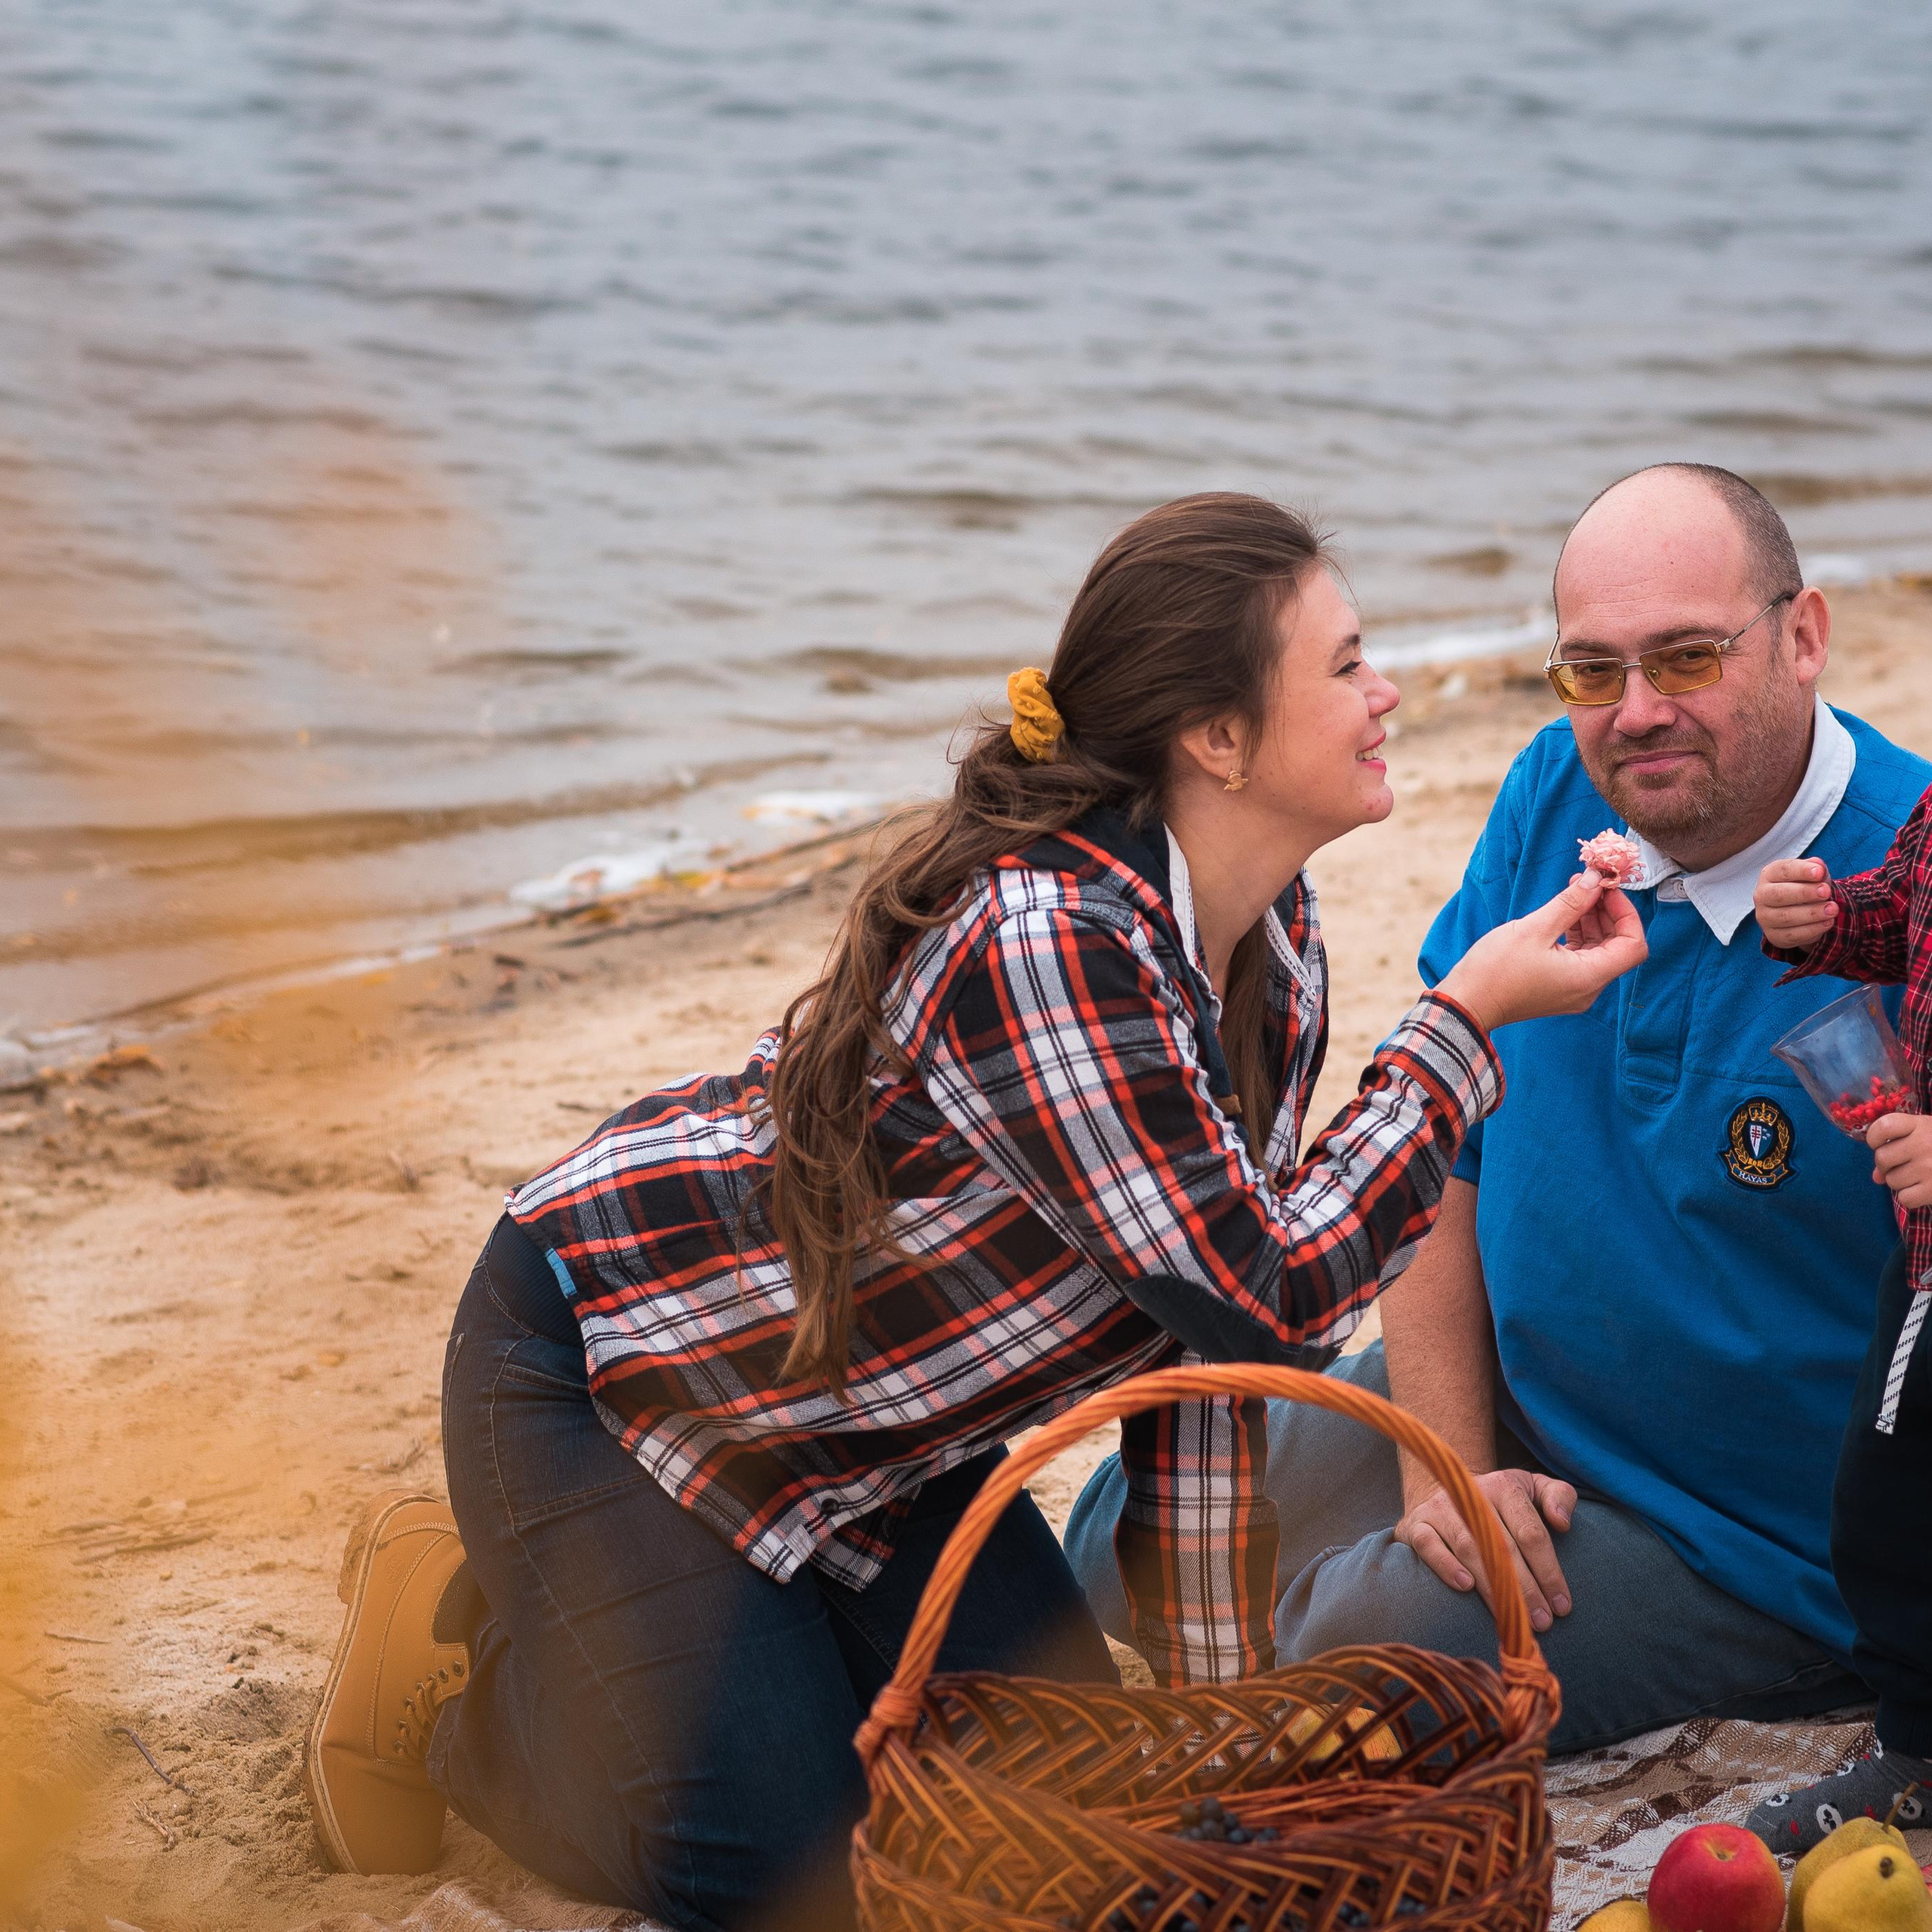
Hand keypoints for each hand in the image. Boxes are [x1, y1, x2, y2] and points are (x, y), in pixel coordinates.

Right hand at [1395, 1467, 1577, 1632]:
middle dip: (1525, 1588)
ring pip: (1469, 1547)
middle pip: (1502, 1545)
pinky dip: (1445, 1565)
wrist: (1448, 1489)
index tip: (1562, 1605)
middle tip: (1542, 1622)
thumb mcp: (1534, 1489)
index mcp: (1505, 1486)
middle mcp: (1471, 1493)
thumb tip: (1562, 1522)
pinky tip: (1465, 1586)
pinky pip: (1427, 1544)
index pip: (1531, 1532)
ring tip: (1510, 1616)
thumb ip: (1560, 1497)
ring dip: (1491, 1586)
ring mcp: (1440, 1508)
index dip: (1549, 1571)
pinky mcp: (1415, 1523)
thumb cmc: (1501, 1502)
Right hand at [1435, 872, 1646, 1031]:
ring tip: (1575, 891)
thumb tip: (1595, 879)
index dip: (1626, 913)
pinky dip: (1578, 934)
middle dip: (1608, 912)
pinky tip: (1564, 913)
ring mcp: (1575, 990)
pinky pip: (1581, 958)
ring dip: (1592, 920)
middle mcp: (1588, 988)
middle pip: (1618, 946)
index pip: (1633, 945)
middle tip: (1591, 883)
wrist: (1466, 1003)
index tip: (1607, 890)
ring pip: (1599, 951)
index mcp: (1588, 977)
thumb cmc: (1495, 970)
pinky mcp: (1560, 988)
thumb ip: (1571, 903)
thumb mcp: (1534, 929)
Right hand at [1754, 857, 1836, 950]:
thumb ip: (1817, 868)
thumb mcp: (1812, 874)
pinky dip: (1812, 930)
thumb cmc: (1805, 886)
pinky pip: (1791, 935)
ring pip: (1785, 917)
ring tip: (1833, 909)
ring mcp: (1765, 917)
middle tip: (1826, 892)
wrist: (1800, 910)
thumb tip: (1819, 866)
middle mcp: (1762, 895)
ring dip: (1812, 913)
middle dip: (1804, 893)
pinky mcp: (1773, 935)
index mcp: (1769, 875)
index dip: (1801, 871)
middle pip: (1779, 894)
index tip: (1819, 872)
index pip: (1782, 870)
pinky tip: (1828, 922)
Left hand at [1869, 1112, 1931, 1208]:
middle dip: (1886, 1164)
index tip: (1880, 1143)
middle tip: (1901, 1164)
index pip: (1884, 1127)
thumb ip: (1896, 1147)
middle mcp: (1925, 1144)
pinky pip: (1904, 1198)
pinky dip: (1910, 1196)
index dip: (1875, 1137)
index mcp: (1921, 1124)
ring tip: (1917, 1176)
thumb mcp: (1923, 1135)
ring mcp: (1930, 1167)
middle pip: (1882, 1158)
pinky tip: (1922, 1188)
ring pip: (1891, 1180)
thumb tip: (1876, 1177)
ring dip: (1899, 1181)